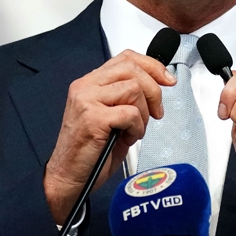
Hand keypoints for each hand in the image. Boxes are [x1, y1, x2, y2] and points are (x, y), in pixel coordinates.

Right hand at [44, 50, 175, 222]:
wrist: (67, 177)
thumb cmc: (89, 152)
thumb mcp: (111, 117)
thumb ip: (127, 99)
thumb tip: (156, 90)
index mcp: (89, 83)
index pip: (125, 58)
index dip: (151, 66)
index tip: (167, 79)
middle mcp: (85, 86)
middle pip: (132, 69)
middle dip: (154, 90)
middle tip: (157, 112)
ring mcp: (87, 100)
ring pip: (133, 89)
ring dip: (143, 113)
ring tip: (134, 130)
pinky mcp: (93, 117)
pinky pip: (130, 113)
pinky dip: (137, 128)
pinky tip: (128, 138)